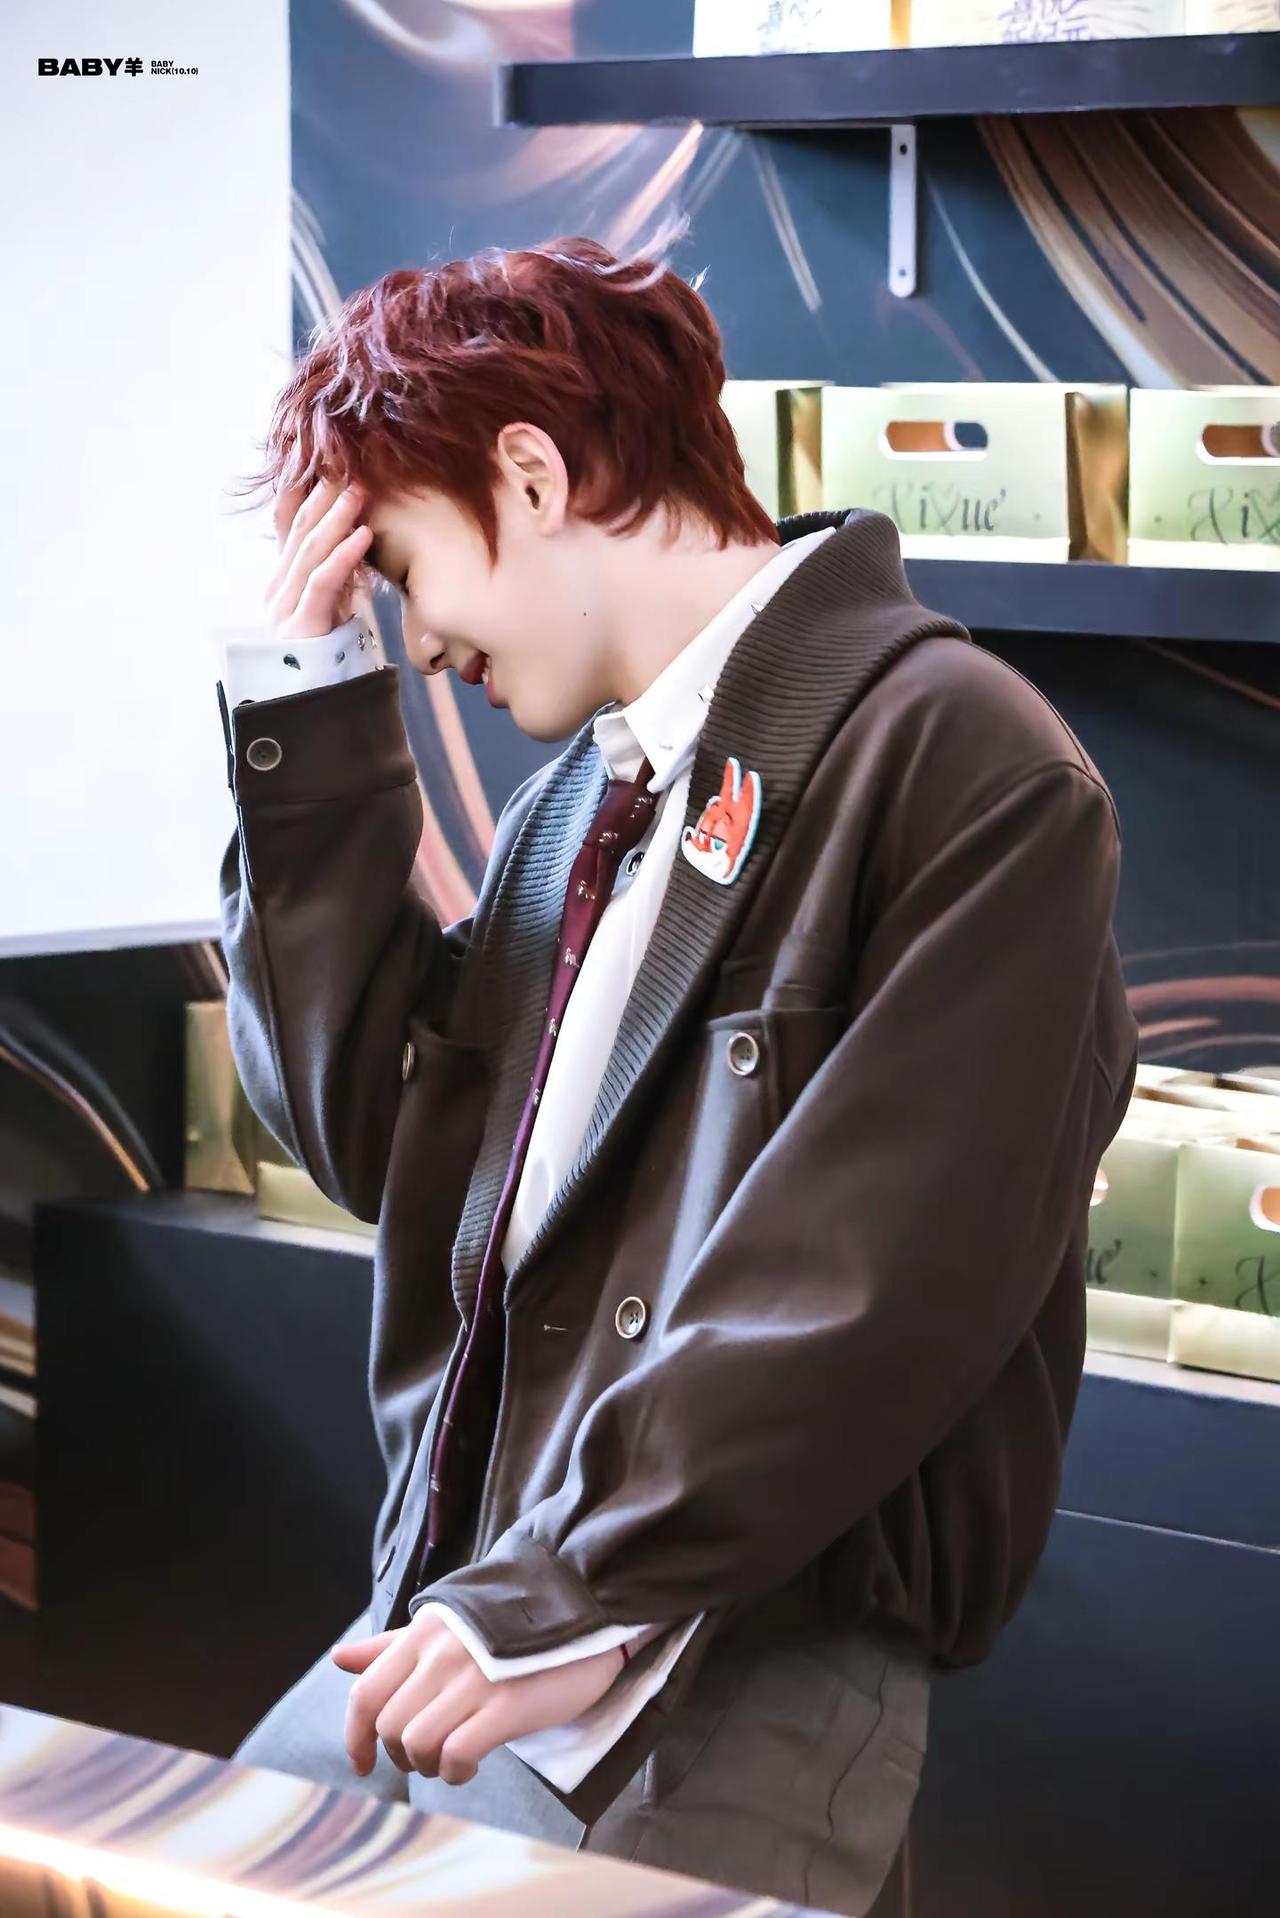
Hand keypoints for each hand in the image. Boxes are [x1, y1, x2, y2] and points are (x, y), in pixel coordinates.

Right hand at [266, 475, 376, 643]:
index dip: (311, 498)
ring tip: (359, 493)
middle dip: (325, 499)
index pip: (293, 530)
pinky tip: (363, 535)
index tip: (333, 468)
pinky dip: (343, 555)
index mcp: (282, 582)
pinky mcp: (300, 626)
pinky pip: (322, 582)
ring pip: (310, 552)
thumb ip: (336, 578)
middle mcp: (277, 590)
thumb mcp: (332, 608)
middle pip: (300, 533)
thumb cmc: (325, 657)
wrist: (308, 706)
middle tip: (352, 470)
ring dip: (336, 519)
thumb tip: (357, 539)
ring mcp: (284, 607)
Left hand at [332, 1610, 625, 1785]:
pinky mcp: (504, 1706)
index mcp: (423, 1632)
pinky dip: (454, 1772)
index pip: (365, 1693)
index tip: (363, 1762)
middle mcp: (441, 1653)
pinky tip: (472, 1765)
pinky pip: (454, 1755)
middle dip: (401, 1754)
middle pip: (390, 1727)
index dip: (355, 1737)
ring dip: (428, 1765)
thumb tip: (339, 1659)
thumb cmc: (509, 1627)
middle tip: (427, 1755)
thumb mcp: (447, 1627)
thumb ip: (392, 1647)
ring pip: (417, 1744)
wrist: (581, 1611)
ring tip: (451, 1759)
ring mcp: (472, 1679)